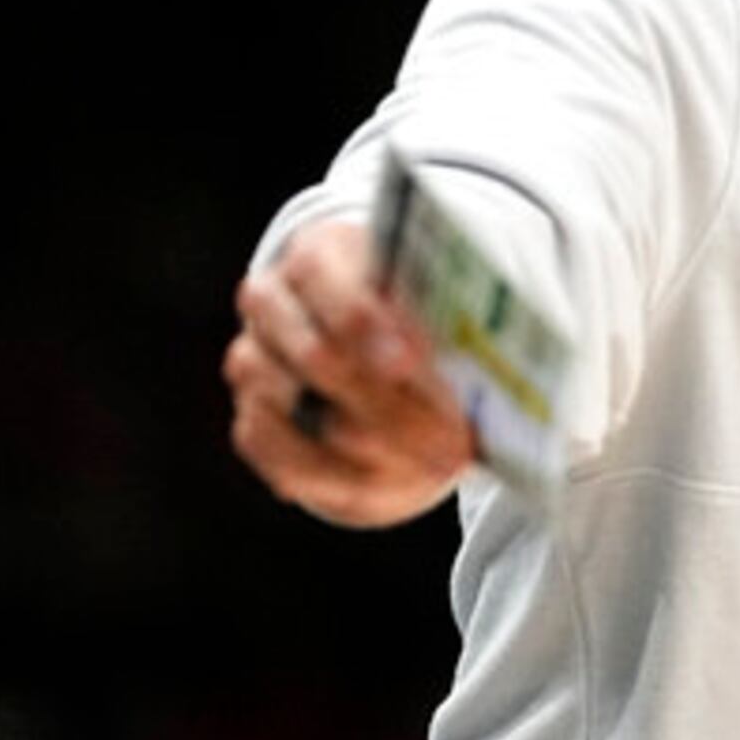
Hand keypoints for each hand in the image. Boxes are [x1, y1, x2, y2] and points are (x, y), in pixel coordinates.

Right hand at [224, 216, 476, 526]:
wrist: (364, 329)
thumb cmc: (408, 306)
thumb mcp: (428, 293)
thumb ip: (444, 316)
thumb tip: (488, 357)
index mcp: (316, 256)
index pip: (325, 283)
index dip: (367, 325)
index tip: (410, 362)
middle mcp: (270, 303)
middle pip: (316, 357)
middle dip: (390, 408)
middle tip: (452, 442)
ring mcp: (251, 360)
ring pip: (289, 412)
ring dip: (368, 450)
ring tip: (435, 467)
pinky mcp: (250, 416)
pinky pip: (277, 455)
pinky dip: (333, 477)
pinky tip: (393, 483)